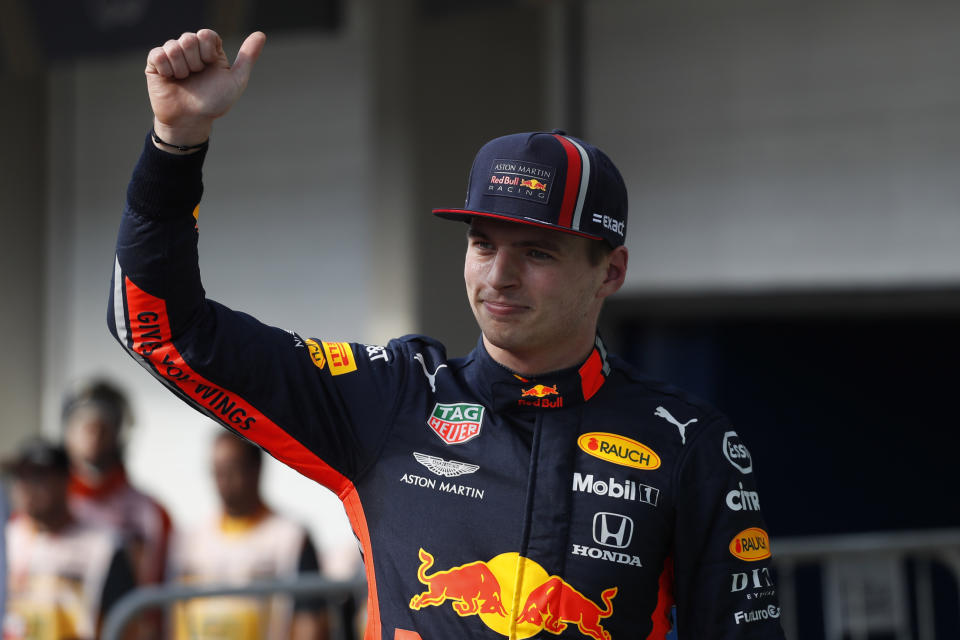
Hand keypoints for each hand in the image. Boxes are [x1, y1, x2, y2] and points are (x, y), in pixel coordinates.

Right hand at [145, 29, 265, 146]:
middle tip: (196, 76)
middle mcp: (191, 50)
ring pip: (173, 46)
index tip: (210, 66)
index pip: (206, 34)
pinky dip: (167, 69)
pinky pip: (158, 54)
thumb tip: (261, 34)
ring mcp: (172, 55)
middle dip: (195, 62)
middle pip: (189, 38)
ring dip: (182, 68)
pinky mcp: (155, 62)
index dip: (208, 51)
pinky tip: (171, 78)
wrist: (191, 120)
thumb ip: (248, 57)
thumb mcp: (236, 81)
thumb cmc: (214, 102)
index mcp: (209, 50)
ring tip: (184, 80)